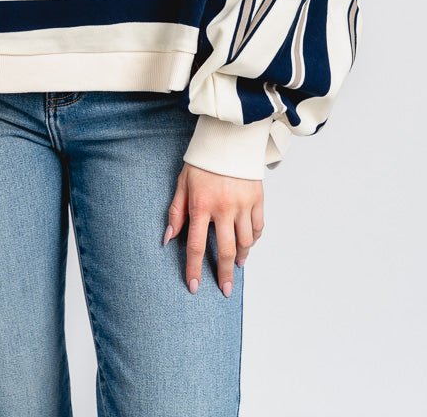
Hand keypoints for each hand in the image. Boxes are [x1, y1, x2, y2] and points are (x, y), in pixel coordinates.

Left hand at [164, 162, 263, 295]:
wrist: (228, 138)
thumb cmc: (202, 161)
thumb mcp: (183, 183)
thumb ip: (176, 212)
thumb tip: (168, 238)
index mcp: (201, 204)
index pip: (195, 244)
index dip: (194, 268)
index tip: (194, 286)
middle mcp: (223, 207)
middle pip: (225, 249)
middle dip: (224, 273)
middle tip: (225, 289)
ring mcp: (243, 203)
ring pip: (245, 241)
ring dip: (241, 257)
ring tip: (237, 265)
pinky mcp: (257, 198)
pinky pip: (258, 227)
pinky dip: (253, 240)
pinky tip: (248, 245)